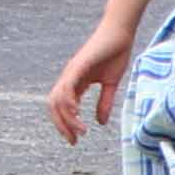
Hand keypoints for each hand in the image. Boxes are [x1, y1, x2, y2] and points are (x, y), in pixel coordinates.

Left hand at [45, 20, 141, 146]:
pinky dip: (68, 102)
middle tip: (73, 141)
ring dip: (67, 118)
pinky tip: (76, 112)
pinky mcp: (78, 66)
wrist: (120, 33)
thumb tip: (100, 122)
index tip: (75, 139)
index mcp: (76, 83)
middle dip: (61, 126)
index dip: (65, 125)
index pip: (62, 107)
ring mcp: (72, 71)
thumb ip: (105, 103)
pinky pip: (67, 87)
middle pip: (54, 106)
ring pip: (59, 99)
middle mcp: (69, 78)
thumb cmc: (115, 54)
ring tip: (80, 130)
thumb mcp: (111, 84)